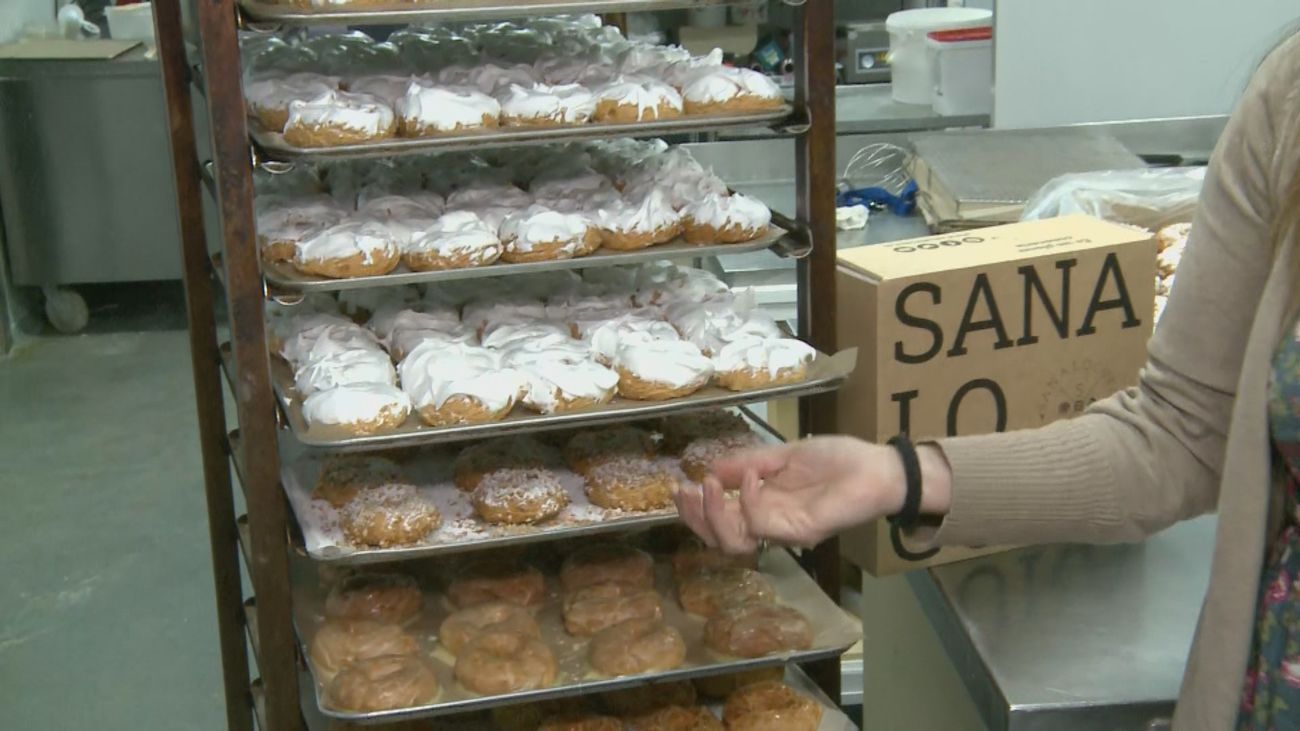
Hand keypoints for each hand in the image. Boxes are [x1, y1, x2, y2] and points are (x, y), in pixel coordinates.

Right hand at [673, 436, 950, 553]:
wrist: (876, 468)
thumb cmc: (836, 460)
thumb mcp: (783, 454)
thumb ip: (747, 463)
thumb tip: (709, 468)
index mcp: (762, 507)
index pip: (718, 519)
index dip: (693, 509)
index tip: (677, 486)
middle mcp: (768, 525)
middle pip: (717, 538)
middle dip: (694, 517)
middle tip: (685, 492)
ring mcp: (783, 531)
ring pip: (734, 543)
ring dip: (714, 514)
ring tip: (709, 485)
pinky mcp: (800, 532)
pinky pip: (762, 526)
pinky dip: (749, 501)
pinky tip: (752, 477)